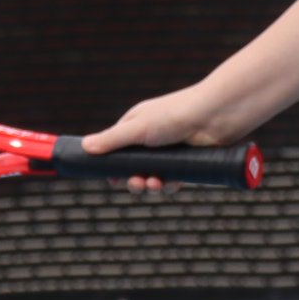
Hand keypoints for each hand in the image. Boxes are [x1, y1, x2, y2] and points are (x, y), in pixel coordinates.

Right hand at [82, 84, 230, 192]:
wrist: (214, 116)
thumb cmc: (174, 114)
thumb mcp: (138, 128)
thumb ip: (112, 140)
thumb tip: (84, 147)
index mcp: (135, 125)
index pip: (116, 149)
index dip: (112, 166)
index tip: (111, 179)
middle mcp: (150, 139)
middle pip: (133, 167)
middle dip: (132, 180)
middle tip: (136, 184)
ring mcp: (169, 152)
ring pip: (152, 176)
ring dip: (150, 185)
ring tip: (154, 184)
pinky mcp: (185, 163)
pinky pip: (171, 181)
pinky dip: (169, 185)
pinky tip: (170, 183)